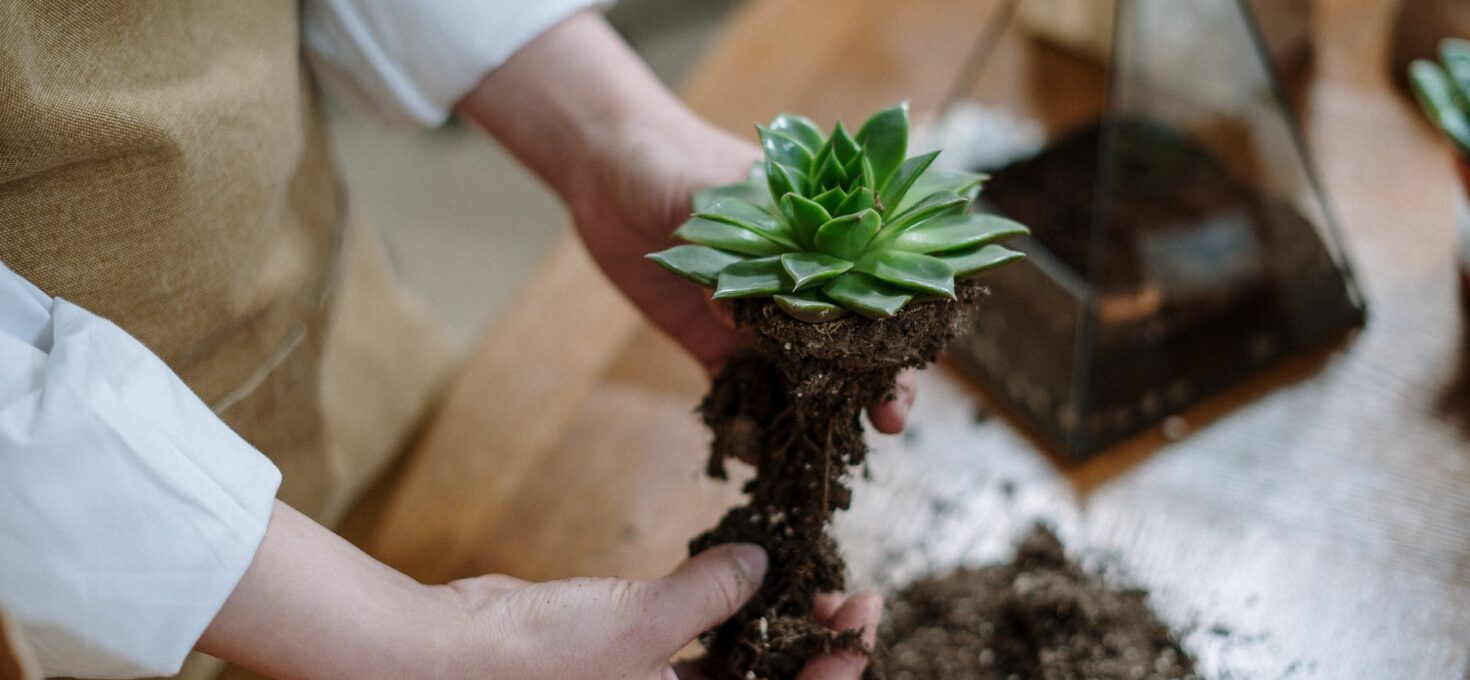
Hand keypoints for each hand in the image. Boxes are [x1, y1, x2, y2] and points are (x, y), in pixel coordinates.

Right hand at [202, 504, 877, 679]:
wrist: (439, 656)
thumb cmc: (535, 660)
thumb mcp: (640, 625)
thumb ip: (710, 595)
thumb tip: (761, 566)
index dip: (835, 668)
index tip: (861, 617)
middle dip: (812, 642)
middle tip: (849, 592)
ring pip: (734, 661)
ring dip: (772, 622)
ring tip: (807, 574)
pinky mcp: (624, 655)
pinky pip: (689, 637)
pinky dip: (718, 608)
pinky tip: (740, 568)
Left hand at [457, 11, 916, 433]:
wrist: (608, 167)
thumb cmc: (677, 160)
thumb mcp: (718, 197)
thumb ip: (739, 254)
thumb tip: (740, 315)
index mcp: (818, 242)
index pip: (874, 295)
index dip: (894, 338)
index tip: (904, 373)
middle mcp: (797, 286)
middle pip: (848, 344)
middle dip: (869, 387)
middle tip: (887, 426)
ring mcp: (754, 317)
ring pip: (798, 376)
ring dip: (815, 414)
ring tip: (822, 452)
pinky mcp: (710, 339)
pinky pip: (734, 388)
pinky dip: (745, 420)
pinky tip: (754, 453)